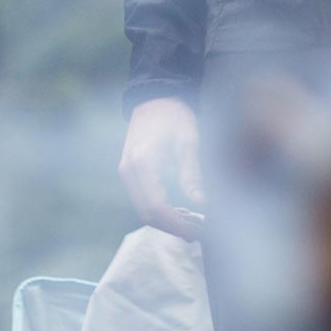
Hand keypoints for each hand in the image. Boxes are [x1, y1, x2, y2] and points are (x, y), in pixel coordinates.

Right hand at [118, 97, 205, 238]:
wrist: (154, 97)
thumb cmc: (174, 115)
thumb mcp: (188, 141)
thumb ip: (192, 175)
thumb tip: (203, 205)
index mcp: (141, 164)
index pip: (156, 206)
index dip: (177, 223)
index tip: (198, 232)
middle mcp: (128, 172)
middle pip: (147, 213)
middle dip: (172, 227)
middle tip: (199, 233)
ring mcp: (126, 173)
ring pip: (144, 209)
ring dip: (167, 221)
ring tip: (194, 225)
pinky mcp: (130, 173)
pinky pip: (143, 200)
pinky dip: (161, 210)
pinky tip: (182, 212)